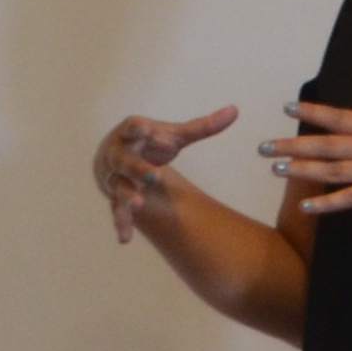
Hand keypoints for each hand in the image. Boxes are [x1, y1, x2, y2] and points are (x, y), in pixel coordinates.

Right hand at [90, 107, 235, 246]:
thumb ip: (202, 126)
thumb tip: (235, 111)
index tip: (148, 130)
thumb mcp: (174, 135)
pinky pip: (118, 211)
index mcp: (132, 134)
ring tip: (140, 204)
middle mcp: (120, 155)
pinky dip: (122, 224)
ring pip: (119, 187)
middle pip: (126, 161)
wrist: (118, 157)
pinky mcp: (116, 197)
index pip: (133, 128)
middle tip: (155, 176)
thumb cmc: (150, 143)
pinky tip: (125, 239)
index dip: (140, 129)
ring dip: (128, 195)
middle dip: (138, 168)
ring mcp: (116, 177)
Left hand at [262, 99, 351, 214]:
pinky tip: (306, 206)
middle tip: (265, 147)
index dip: (313, 112)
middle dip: (293, 145)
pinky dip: (327, 203)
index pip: (339, 118)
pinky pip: (350, 198)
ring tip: (276, 169)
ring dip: (302, 169)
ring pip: (332, 169)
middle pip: (326, 144)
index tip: (287, 107)